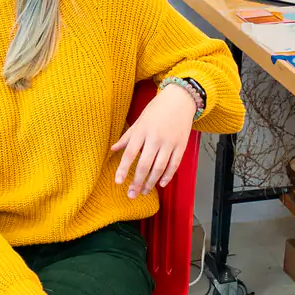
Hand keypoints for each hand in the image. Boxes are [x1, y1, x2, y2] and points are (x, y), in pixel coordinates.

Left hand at [110, 83, 197, 198]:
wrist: (180, 100)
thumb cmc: (157, 110)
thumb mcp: (139, 122)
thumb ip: (127, 137)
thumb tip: (113, 150)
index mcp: (142, 131)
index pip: (130, 153)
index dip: (123, 169)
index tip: (118, 182)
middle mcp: (155, 138)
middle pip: (145, 164)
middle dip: (137, 182)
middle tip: (131, 194)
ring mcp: (170, 143)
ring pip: (159, 167)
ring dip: (151, 182)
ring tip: (144, 192)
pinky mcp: (181, 145)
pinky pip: (174, 164)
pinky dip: (167, 176)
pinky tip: (160, 184)